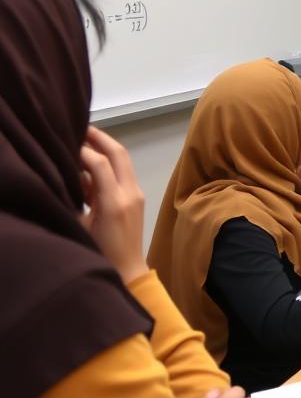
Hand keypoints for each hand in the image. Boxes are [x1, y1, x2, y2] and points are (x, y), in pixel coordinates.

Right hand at [79, 126, 147, 285]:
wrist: (128, 271)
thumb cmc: (101, 253)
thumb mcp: (82, 226)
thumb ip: (77, 198)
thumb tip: (69, 176)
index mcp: (115, 201)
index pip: (101, 163)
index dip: (84, 149)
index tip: (67, 140)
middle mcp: (130, 193)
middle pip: (119, 153)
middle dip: (100, 137)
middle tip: (80, 126)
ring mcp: (135, 194)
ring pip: (122, 161)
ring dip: (104, 148)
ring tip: (82, 139)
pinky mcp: (135, 199)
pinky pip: (122, 173)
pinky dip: (107, 164)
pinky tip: (88, 164)